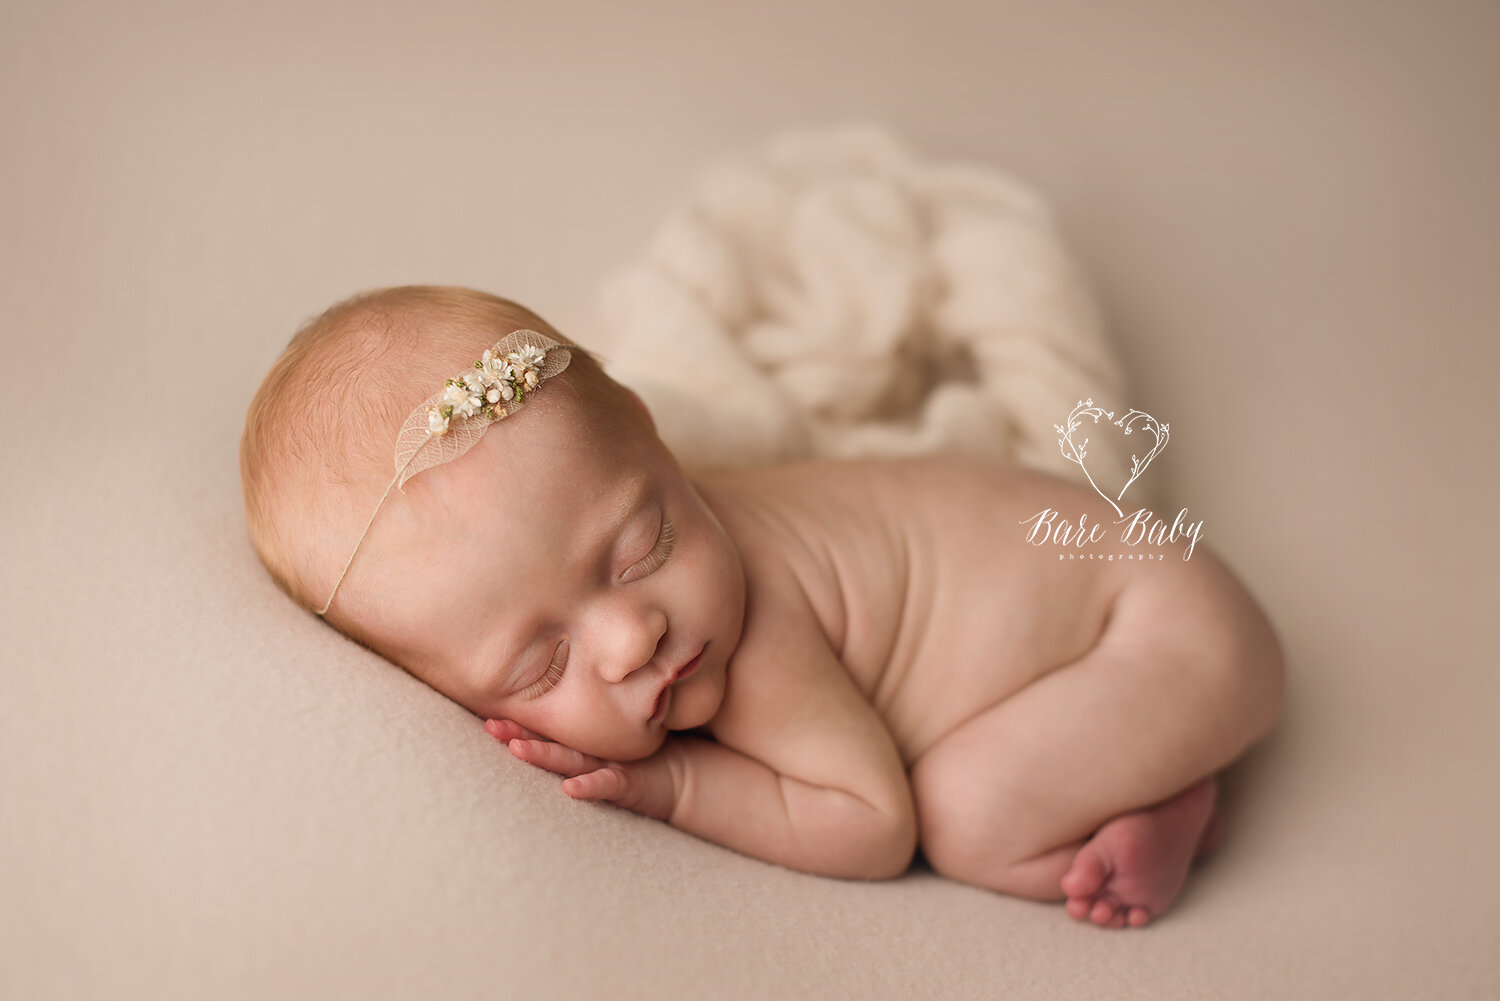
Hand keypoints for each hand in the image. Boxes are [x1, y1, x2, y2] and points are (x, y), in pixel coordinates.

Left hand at [483, 718, 677, 820]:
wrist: (682, 779)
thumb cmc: (638, 762)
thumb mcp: (602, 752)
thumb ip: (572, 740)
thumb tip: (530, 725)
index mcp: (582, 743)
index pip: (545, 730)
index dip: (517, 722)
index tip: (485, 714)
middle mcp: (592, 750)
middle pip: (551, 740)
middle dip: (520, 733)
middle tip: (490, 726)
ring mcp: (610, 763)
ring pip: (571, 758)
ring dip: (544, 754)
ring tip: (518, 749)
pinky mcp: (630, 782)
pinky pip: (606, 784)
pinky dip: (589, 786)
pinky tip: (570, 789)